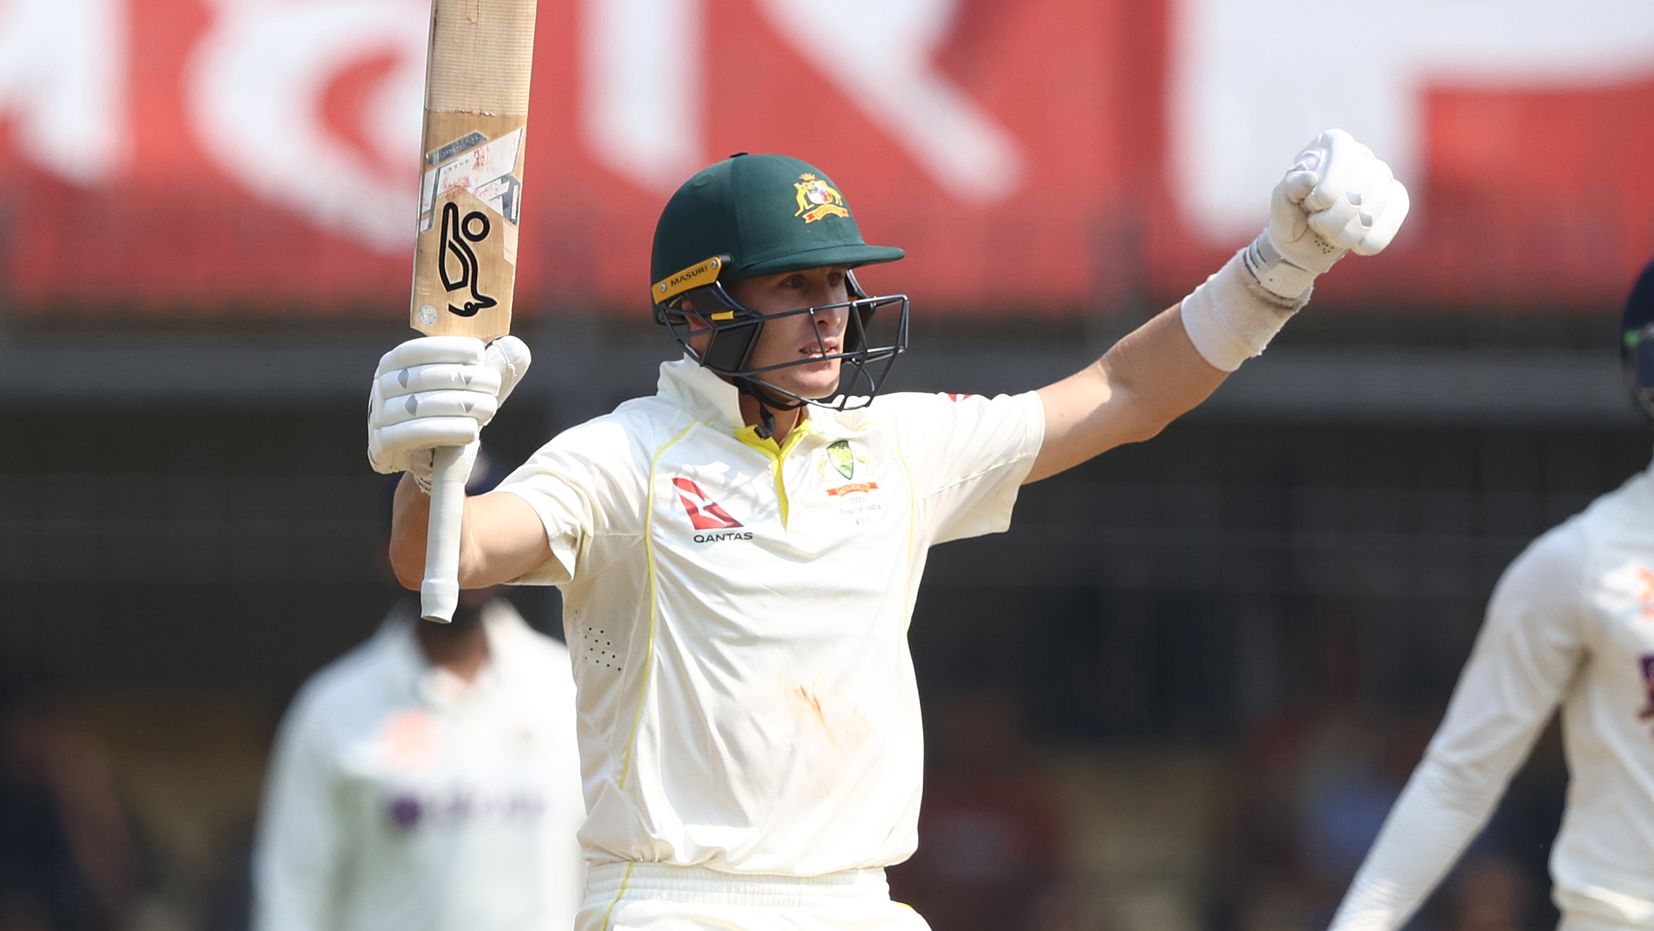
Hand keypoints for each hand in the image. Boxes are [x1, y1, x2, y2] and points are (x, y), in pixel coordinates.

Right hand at [367, 335, 530, 486]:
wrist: (430, 455)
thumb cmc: (453, 410)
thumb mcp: (472, 384)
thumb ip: (493, 364)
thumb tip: (515, 346)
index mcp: (394, 363)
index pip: (417, 350)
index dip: (447, 348)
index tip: (478, 352)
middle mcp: (381, 386)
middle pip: (423, 378)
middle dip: (463, 379)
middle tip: (492, 385)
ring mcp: (378, 415)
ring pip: (421, 406)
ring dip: (460, 405)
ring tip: (489, 408)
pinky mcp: (382, 444)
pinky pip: (416, 433)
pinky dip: (448, 430)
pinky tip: (473, 431)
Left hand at [1245, 128, 1409, 298]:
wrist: (1305, 244)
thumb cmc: (1292, 216)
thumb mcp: (1281, 203)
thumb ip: (1290, 187)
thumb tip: (1310, 178)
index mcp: (1333, 144)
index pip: (1344, 155)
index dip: (1330, 186)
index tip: (1314, 205)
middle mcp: (1362, 155)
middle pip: (1363, 184)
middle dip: (1335, 216)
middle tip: (1317, 224)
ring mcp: (1382, 177)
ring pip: (1378, 203)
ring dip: (1349, 231)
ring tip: (1331, 234)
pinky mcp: (1396, 199)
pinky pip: (1398, 214)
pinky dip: (1373, 238)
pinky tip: (1356, 244)